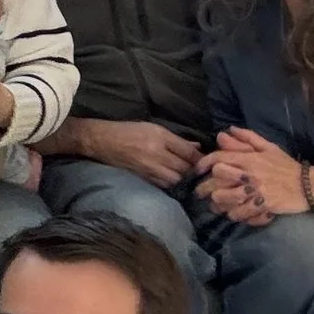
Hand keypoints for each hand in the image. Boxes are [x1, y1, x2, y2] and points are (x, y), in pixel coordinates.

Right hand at [76, 118, 202, 188]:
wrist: (103, 141)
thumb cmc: (129, 131)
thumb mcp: (155, 128)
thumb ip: (177, 140)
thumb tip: (197, 149)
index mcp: (160, 138)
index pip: (188, 152)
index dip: (202, 158)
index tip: (210, 161)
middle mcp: (156, 154)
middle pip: (184, 168)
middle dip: (195, 170)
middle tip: (203, 171)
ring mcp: (149, 168)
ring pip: (176, 179)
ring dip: (184, 178)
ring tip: (189, 177)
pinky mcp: (143, 178)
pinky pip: (164, 184)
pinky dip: (172, 183)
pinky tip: (175, 180)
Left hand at [196, 127, 308, 222]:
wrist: (309, 185)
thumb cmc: (286, 165)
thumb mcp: (268, 147)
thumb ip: (246, 139)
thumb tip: (226, 132)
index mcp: (250, 158)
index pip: (220, 157)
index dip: (203, 164)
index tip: (197, 171)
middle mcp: (250, 174)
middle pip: (217, 180)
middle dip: (205, 187)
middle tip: (200, 193)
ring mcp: (256, 191)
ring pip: (225, 199)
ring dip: (218, 204)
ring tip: (215, 206)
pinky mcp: (263, 206)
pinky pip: (240, 213)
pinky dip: (235, 215)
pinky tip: (233, 214)